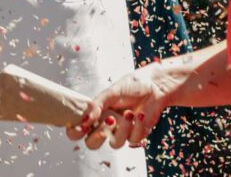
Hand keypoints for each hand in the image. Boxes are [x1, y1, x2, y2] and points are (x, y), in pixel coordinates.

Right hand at [66, 62, 189, 150]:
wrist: (154, 86)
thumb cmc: (130, 86)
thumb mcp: (111, 92)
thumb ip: (96, 105)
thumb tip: (85, 120)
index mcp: (95, 114)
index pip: (78, 130)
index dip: (75, 133)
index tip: (81, 128)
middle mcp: (105, 126)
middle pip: (92, 143)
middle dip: (98, 136)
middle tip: (108, 121)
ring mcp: (120, 132)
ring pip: (115, 144)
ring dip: (123, 129)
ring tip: (129, 114)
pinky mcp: (136, 135)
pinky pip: (133, 139)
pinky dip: (137, 126)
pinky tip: (140, 114)